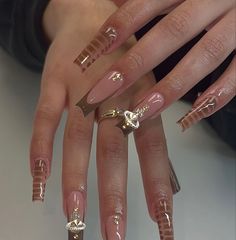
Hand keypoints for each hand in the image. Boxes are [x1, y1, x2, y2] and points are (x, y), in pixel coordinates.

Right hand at [30, 0, 178, 239]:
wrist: (94, 17)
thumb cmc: (126, 62)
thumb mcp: (148, 89)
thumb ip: (149, 130)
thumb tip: (161, 178)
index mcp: (143, 99)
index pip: (153, 151)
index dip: (156, 187)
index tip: (160, 225)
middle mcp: (115, 97)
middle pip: (115, 154)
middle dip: (114, 199)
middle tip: (113, 239)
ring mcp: (82, 91)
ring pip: (78, 142)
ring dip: (76, 183)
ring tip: (73, 219)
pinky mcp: (54, 84)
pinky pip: (44, 120)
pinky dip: (40, 151)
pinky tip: (38, 183)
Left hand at [75, 0, 234, 133]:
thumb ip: (148, 1)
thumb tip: (112, 6)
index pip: (144, 4)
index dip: (117, 29)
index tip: (88, 57)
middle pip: (171, 33)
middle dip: (134, 65)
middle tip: (102, 93)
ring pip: (205, 54)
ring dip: (172, 86)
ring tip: (141, 112)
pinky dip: (217, 95)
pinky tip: (190, 118)